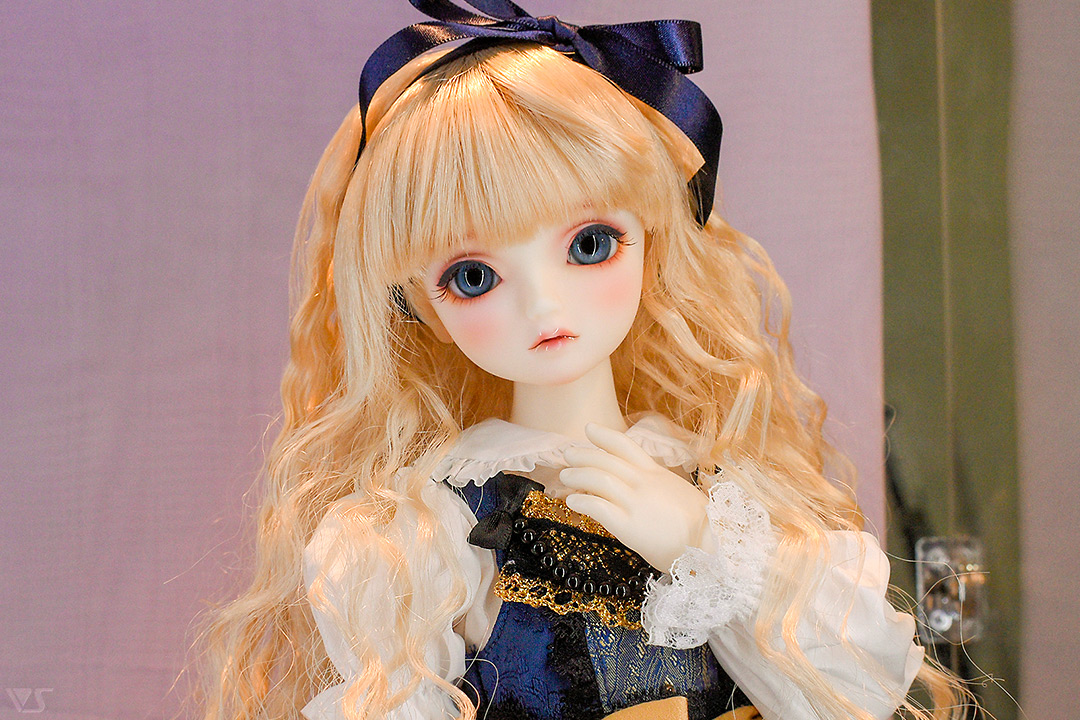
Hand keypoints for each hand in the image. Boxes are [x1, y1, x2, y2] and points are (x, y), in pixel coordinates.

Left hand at [560, 423, 708, 572]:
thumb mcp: (679, 494)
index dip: (604, 435)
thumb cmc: (700, 525)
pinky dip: (581, 501)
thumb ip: (659, 487)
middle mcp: (643, 483)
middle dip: (582, 455)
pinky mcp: (628, 525)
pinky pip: (597, 507)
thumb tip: (643, 486)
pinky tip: (572, 502)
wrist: (712, 544)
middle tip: (567, 455)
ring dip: (577, 475)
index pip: (626, 446)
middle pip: (605, 460)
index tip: (589, 429)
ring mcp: (635, 502)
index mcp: (656, 474)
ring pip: (597, 478)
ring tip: (565, 477)